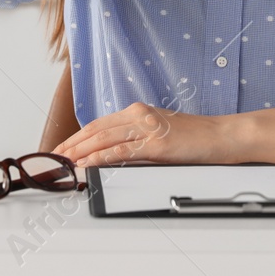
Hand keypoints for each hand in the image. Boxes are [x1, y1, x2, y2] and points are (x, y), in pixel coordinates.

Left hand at [51, 102, 232, 167]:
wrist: (219, 137)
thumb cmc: (193, 137)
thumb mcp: (158, 131)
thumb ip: (134, 138)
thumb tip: (109, 152)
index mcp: (137, 111)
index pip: (98, 124)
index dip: (76, 136)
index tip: (62, 148)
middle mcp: (139, 115)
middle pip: (95, 130)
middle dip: (71, 145)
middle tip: (54, 157)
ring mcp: (147, 129)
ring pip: (104, 139)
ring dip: (80, 152)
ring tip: (64, 162)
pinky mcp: (156, 145)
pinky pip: (122, 151)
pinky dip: (101, 158)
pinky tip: (89, 164)